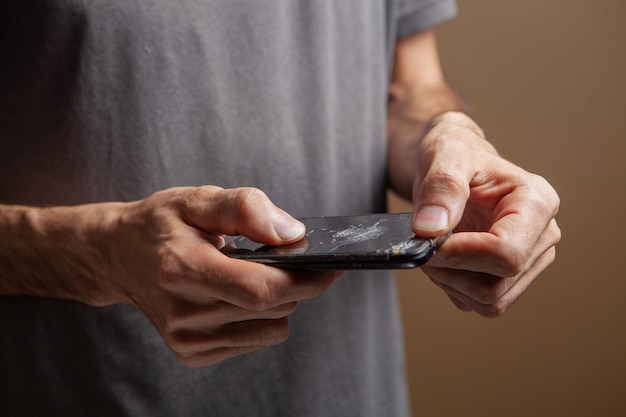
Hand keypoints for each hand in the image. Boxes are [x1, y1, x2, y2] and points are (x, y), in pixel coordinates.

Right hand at [106, 186, 340, 365]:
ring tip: (247, 274)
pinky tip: (233, 294)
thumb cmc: (160, 224)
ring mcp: (186, 340)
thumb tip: (292, 234)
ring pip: (272, 327)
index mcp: (182, 269)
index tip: (330, 265)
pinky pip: (256, 338)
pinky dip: (259, 316)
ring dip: (276, 300)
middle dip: (294, 282)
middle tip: (283, 257)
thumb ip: (245, 209)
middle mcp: (183, 314)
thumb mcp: (198, 199)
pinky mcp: (192, 354)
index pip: (261, 289)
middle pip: (272, 308)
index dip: (306, 279)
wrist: (118, 257)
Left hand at [411, 112, 560, 316]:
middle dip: (452, 269)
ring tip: (436, 246)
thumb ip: (441, 188)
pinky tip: (445, 258)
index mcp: (537, 203)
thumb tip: (430, 229)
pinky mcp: (509, 279)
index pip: (507, 253)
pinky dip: (452, 286)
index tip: (430, 240)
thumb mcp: (445, 155)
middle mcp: (541, 236)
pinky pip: (477, 303)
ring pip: (489, 301)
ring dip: (450, 281)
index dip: (461, 254)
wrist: (452, 164)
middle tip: (427, 241)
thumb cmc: (454, 153)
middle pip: (497, 284)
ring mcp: (529, 261)